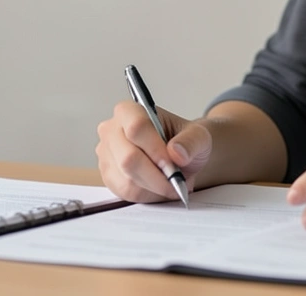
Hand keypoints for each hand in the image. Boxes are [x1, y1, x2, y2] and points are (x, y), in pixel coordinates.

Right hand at [96, 101, 211, 202]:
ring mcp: (106, 155)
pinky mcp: (108, 176)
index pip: (136, 128)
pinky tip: (160, 187)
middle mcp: (111, 130)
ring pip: (128, 180)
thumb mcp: (198, 136)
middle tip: (178, 181)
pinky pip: (126, 193)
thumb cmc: (184, 140)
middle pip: (129, 159)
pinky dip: (149, 195)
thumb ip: (191, 141)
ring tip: (173, 183)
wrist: (179, 155)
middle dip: (157, 176)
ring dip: (155, 188)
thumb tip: (176, 153)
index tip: (173, 164)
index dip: (155, 150)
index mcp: (130, 111)